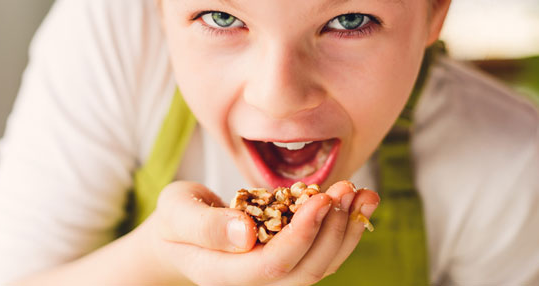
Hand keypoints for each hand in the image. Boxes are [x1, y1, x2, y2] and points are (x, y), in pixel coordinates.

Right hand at [136, 180, 379, 284]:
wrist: (180, 234)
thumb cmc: (175, 219)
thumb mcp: (176, 210)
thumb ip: (205, 224)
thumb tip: (245, 232)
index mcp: (223, 274)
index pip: (272, 264)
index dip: (301, 235)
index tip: (320, 198)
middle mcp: (253, 283)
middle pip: (305, 271)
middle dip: (332, 230)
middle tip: (348, 189)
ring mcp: (274, 276)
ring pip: (320, 266)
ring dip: (346, 231)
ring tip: (363, 193)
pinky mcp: (289, 262)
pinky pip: (322, 255)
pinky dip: (343, 229)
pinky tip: (357, 201)